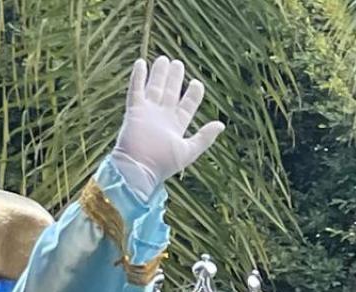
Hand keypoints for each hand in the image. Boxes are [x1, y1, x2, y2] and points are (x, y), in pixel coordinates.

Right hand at [111, 56, 224, 198]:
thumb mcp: (189, 151)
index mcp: (176, 126)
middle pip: (170, 93)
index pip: (187, 105)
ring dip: (159, 74)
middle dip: (174, 78)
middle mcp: (162, 117)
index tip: (196, 83)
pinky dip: (138, 76)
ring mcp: (148, 112)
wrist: (138, 169)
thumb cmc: (163, 164)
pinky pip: (135, 89)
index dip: (192, 94)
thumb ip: (205, 137)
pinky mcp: (134, 110)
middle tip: (178, 63)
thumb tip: (221, 124)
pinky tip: (141, 63)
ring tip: (163, 58)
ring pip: (155, 88)